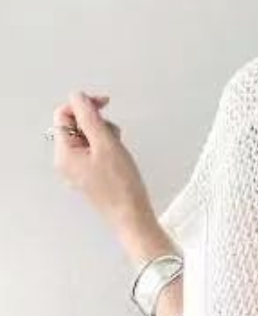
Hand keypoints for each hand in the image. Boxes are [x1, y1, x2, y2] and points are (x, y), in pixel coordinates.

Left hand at [50, 91, 154, 235]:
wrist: (133, 218)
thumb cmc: (122, 187)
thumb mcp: (106, 144)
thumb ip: (90, 117)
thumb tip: (79, 96)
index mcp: (64, 153)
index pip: (64, 114)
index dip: (84, 104)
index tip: (105, 104)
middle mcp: (66, 162)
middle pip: (75, 126)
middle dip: (97, 124)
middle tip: (115, 136)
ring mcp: (78, 171)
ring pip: (87, 139)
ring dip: (104, 137)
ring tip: (119, 152)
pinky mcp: (91, 178)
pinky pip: (94, 154)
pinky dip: (107, 150)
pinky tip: (119, 161)